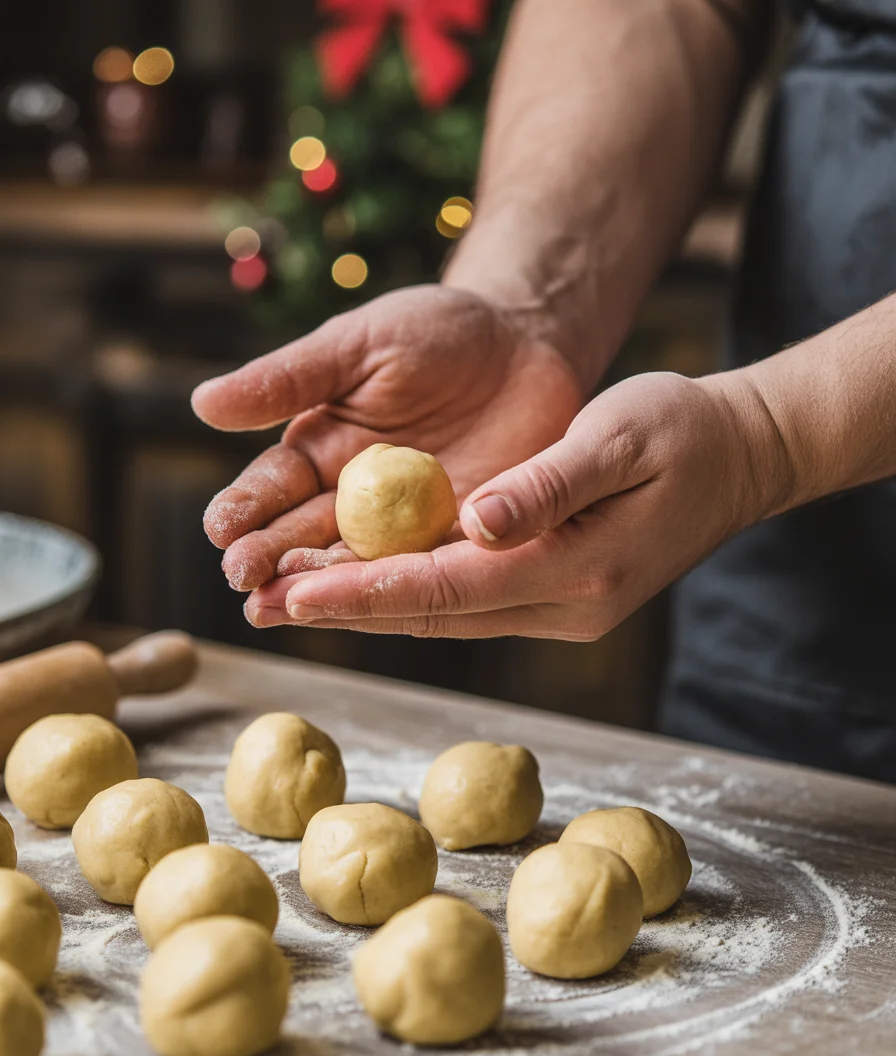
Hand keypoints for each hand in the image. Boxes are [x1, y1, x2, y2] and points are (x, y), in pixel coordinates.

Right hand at [192, 285, 581, 589]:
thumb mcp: (359, 345)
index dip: (245, 510)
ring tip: (285, 609)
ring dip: (323, 589)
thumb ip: (290, 379)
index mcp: (321, 453)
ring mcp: (408, 528)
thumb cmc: (437, 332)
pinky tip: (377, 605)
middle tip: (246, 586)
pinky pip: (431, 571)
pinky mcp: (465, 541)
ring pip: (359, 567)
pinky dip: (403, 589)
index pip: (272, 489)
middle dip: (272, 564)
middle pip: (304, 541)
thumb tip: (202, 403)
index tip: (220, 531)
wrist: (528, 342)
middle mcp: (355, 501)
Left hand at [243, 370, 794, 637]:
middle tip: (259, 604)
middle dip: (345, 611)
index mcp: (579, 571)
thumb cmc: (683, 430)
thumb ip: (551, 483)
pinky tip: (357, 584)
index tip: (294, 592)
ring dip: (366, 609)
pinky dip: (407, 595)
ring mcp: (561, 612)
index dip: (368, 592)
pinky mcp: (554, 599)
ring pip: (443, 615)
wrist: (737, 459)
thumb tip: (481, 522)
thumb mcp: (623, 435)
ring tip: (286, 599)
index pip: (450, 590)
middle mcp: (564, 608)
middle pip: (434, 616)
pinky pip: (466, 602)